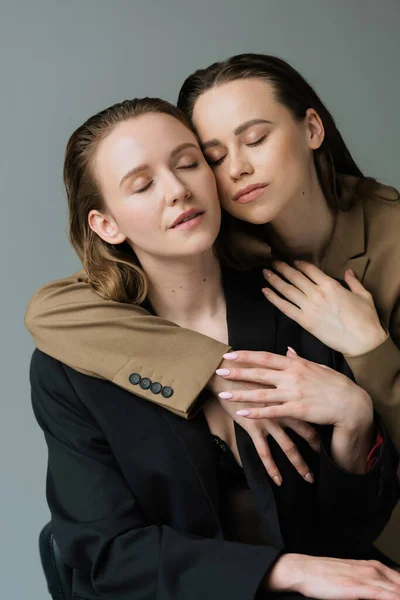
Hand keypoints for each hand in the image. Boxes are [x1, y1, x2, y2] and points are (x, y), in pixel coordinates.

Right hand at [208, 357, 318, 484]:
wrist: (225, 374)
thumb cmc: (247, 371)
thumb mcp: (269, 372)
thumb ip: (284, 375)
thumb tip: (294, 368)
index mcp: (289, 396)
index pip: (312, 414)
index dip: (323, 426)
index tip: (331, 435)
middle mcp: (283, 410)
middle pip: (306, 433)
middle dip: (316, 450)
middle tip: (327, 463)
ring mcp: (269, 420)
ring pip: (288, 447)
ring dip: (299, 464)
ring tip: (308, 478)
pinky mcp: (254, 427)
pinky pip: (264, 452)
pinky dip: (272, 468)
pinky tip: (278, 480)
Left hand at [216, 350, 372, 430]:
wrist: (351, 404)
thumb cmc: (335, 384)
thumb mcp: (317, 367)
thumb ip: (299, 359)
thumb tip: (288, 350)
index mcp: (295, 363)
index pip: (265, 357)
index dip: (247, 356)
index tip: (231, 354)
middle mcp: (292, 376)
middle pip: (259, 373)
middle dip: (237, 372)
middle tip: (219, 371)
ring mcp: (293, 393)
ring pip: (262, 393)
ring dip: (241, 394)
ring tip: (224, 395)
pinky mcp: (297, 410)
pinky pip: (273, 412)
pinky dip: (257, 412)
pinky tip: (242, 413)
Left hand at [262, 260, 386, 355]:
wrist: (362, 342)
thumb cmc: (366, 319)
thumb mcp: (364, 295)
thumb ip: (353, 282)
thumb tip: (348, 271)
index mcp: (331, 285)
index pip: (310, 270)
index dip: (299, 264)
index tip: (292, 261)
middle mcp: (317, 293)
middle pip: (295, 277)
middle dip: (282, 267)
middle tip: (272, 261)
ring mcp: (309, 307)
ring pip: (287, 290)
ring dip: (274, 279)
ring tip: (265, 272)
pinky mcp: (305, 321)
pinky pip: (285, 307)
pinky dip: (274, 298)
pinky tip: (265, 291)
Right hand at [265, 553, 399, 598]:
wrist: (303, 569)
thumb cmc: (323, 573)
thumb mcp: (349, 572)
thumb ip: (365, 578)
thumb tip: (377, 589)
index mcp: (370, 565)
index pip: (398, 578)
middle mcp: (370, 569)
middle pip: (398, 584)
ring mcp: (363, 578)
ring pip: (393, 590)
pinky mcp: (354, 587)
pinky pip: (378, 594)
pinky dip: (390, 596)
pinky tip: (395, 598)